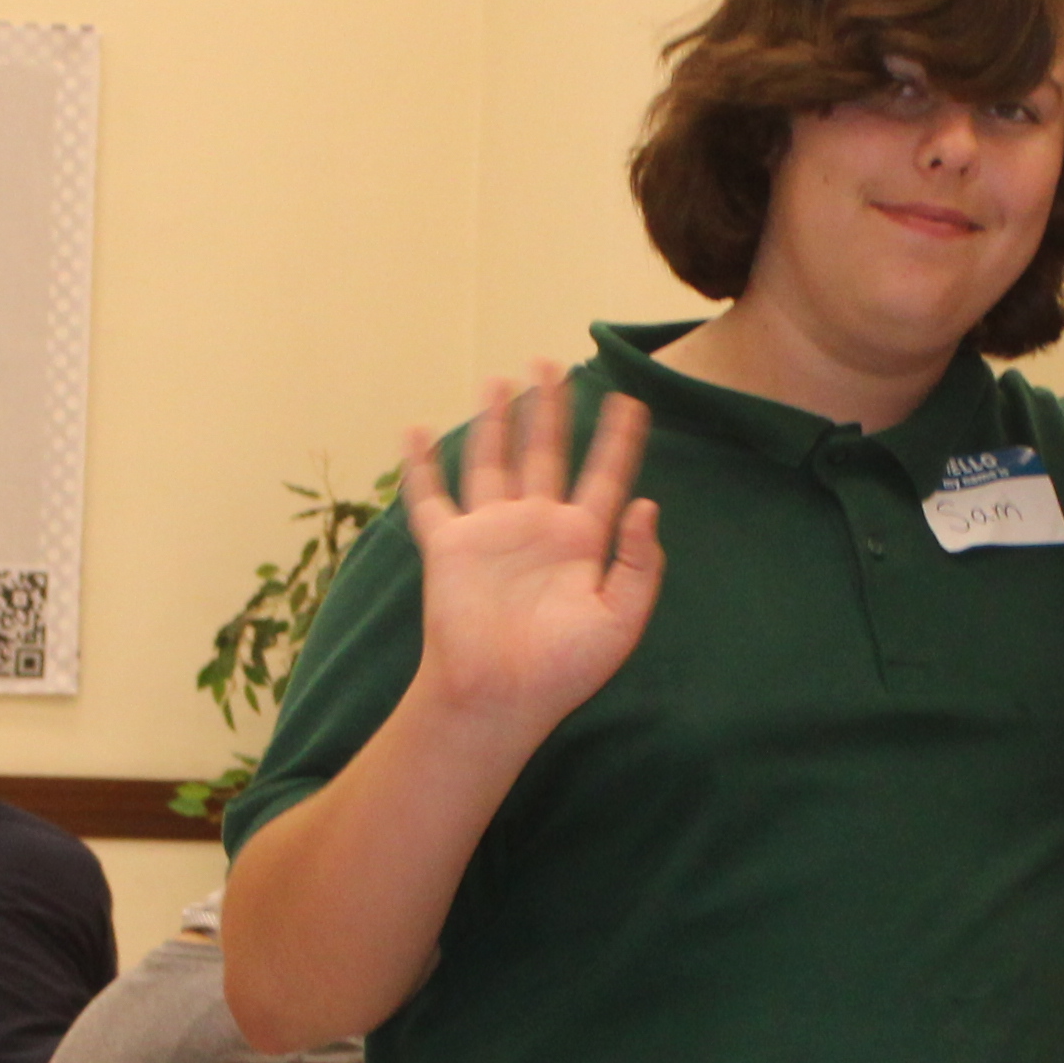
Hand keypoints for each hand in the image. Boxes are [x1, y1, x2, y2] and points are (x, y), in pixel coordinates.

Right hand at [404, 367, 661, 742]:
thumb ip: (640, 564)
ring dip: (496, 421)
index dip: (619, 439)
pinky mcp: (449, 546)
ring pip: (493, 460)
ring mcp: (491, 532)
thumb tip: (647, 504)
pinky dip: (421, 465)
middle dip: (551, 410)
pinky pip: (430, 497)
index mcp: (581, 541)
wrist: (500, 696)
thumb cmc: (563, 669)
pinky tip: (416, 431)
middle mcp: (536, 526)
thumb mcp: (621, 621)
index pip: (605, 476)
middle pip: (546, 453)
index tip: (631, 400)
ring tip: (501, 380)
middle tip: (554, 365)